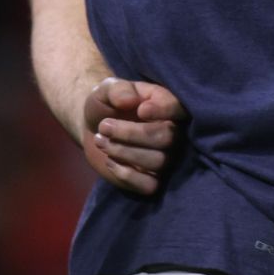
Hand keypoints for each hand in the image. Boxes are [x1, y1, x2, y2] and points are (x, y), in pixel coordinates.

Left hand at [79, 76, 186, 196]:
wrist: (94, 128)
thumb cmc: (107, 105)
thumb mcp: (108, 89)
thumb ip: (118, 90)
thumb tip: (132, 101)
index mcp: (169, 107)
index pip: (180, 109)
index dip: (164, 111)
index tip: (140, 110)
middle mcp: (174, 134)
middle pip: (167, 138)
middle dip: (131, 134)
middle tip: (104, 126)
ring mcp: (165, 158)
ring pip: (158, 161)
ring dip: (124, 152)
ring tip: (101, 140)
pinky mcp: (152, 180)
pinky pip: (149, 185)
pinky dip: (126, 174)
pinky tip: (109, 161)